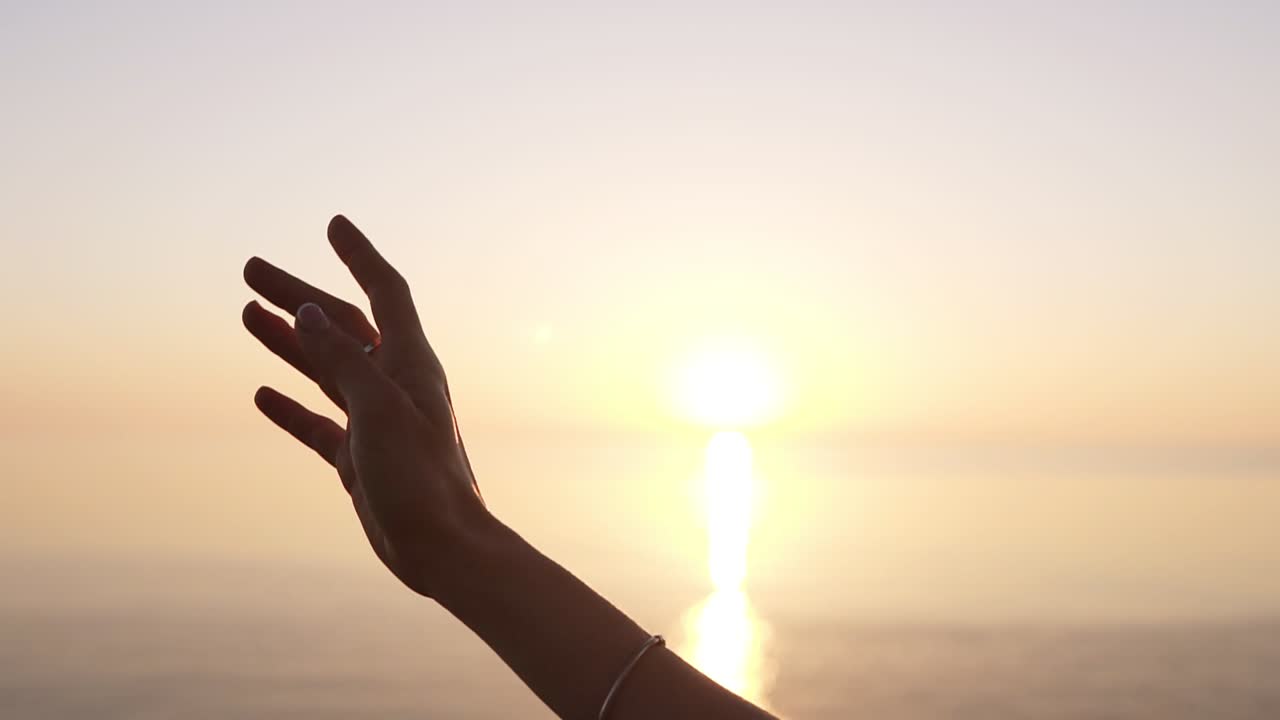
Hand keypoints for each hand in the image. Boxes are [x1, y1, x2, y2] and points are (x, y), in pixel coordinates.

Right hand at [242, 215, 486, 597]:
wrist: (443, 549)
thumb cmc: (421, 478)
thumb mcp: (377, 409)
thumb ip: (342, 358)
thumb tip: (306, 310)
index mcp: (410, 364)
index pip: (385, 293)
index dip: (359, 257)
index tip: (334, 224)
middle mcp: (394, 385)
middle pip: (341, 326)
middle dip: (298, 295)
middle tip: (250, 270)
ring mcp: (375, 421)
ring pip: (325, 368)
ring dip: (288, 341)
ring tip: (245, 314)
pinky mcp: (359, 458)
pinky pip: (319, 421)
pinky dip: (291, 406)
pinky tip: (262, 395)